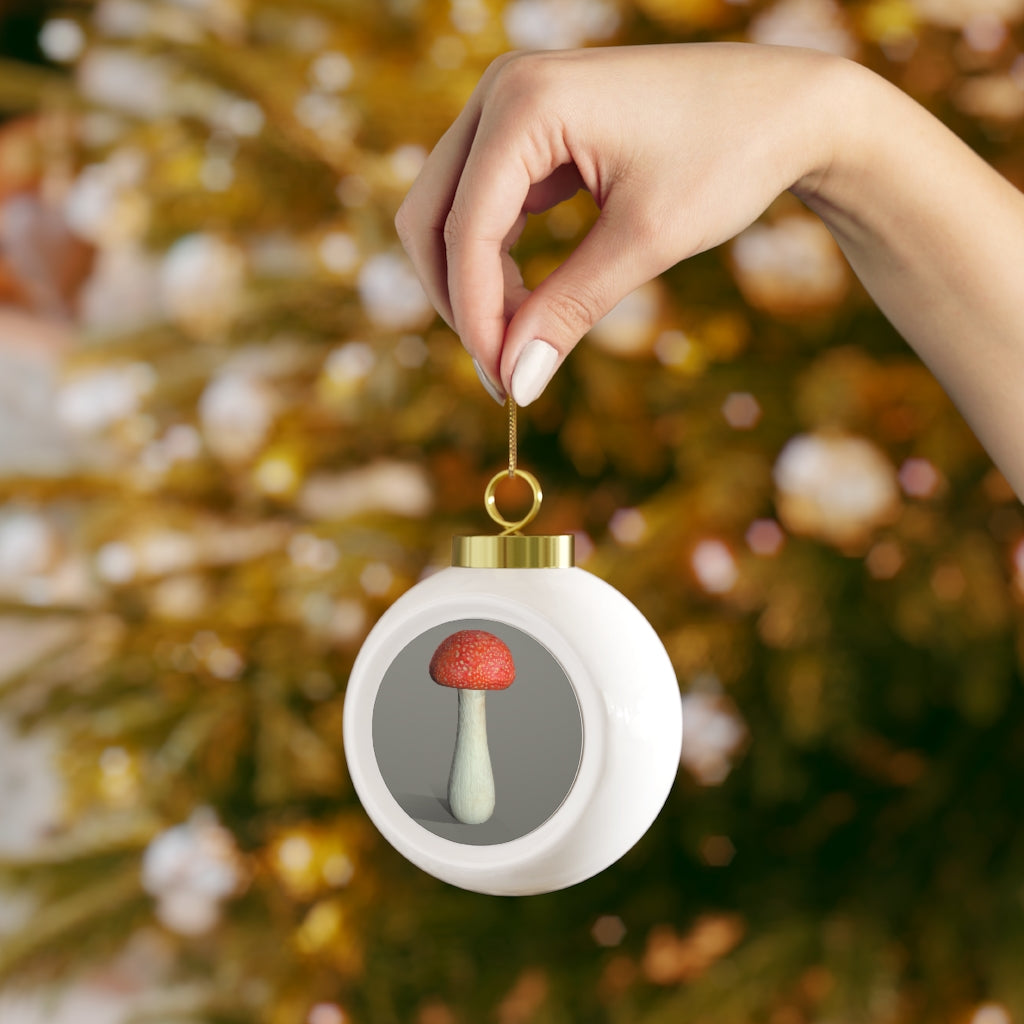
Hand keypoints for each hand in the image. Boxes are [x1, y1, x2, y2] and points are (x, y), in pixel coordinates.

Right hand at [395, 43, 843, 404]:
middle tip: (503, 370)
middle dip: (459, 300)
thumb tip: (517, 382)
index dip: (476, 317)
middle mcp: (502, 91)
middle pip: (430, 217)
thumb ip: (569, 310)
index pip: (465, 230)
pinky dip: (496, 260)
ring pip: (450, 213)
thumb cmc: (728, 156)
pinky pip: (484, 204)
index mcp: (525, 102)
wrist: (787, 107)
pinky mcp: (529, 129)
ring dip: (474, 284)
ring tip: (523, 342)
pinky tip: (530, 303)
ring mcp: (512, 106)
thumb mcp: (645, 242)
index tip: (504, 383)